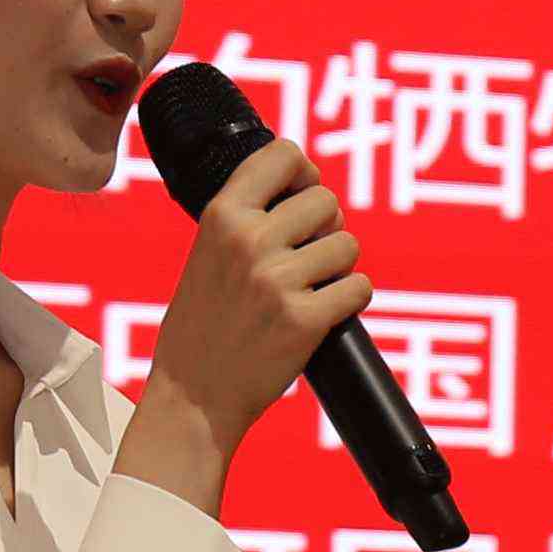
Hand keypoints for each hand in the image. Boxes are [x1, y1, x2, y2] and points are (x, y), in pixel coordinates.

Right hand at [140, 133, 369, 450]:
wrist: (192, 397)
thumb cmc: (201, 326)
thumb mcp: (207, 253)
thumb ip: (245, 219)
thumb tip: (302, 187)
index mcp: (221, 216)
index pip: (284, 154)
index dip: (304, 173)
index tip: (300, 196)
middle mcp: (250, 240)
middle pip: (326, 201)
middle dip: (326, 228)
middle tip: (307, 257)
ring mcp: (278, 280)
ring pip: (347, 246)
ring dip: (339, 268)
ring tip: (310, 290)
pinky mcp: (304, 321)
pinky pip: (359, 288)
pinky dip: (350, 300)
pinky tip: (325, 313)